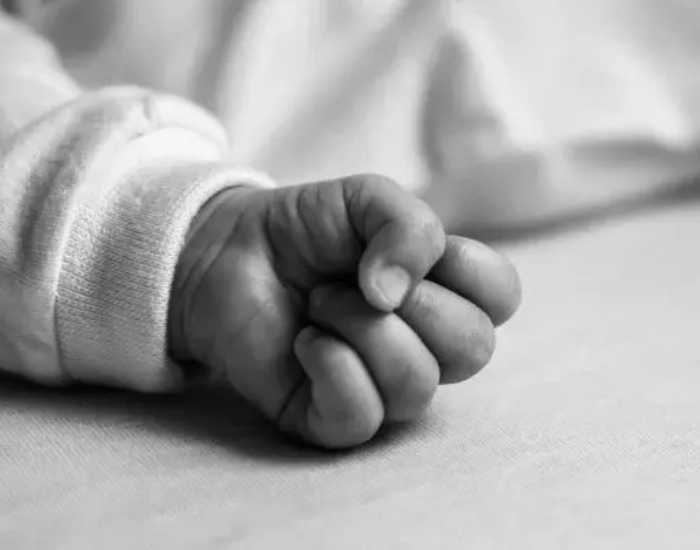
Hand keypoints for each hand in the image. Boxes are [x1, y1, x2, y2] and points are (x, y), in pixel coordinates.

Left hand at [168, 175, 520, 447]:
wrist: (229, 252)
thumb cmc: (305, 228)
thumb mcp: (365, 199)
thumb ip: (407, 226)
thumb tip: (396, 295)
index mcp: (442, 289)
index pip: (502, 298)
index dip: (467, 270)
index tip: (411, 246)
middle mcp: (422, 342)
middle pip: (472, 347)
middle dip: (412, 302)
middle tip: (353, 279)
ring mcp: (380, 383)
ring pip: (416, 383)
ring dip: (360, 329)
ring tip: (319, 305)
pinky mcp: (331, 416)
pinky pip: (361, 416)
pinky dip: (331, 367)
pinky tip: (304, 342)